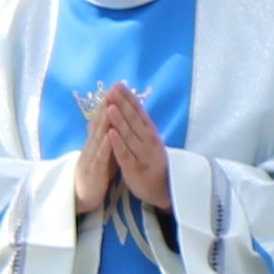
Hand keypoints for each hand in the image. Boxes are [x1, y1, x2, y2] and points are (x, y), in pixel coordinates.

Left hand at [95, 87, 173, 212]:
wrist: (164, 189)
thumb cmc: (151, 162)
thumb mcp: (147, 141)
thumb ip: (136, 126)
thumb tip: (124, 107)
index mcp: (150, 133)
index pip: (139, 112)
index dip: (128, 98)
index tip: (119, 84)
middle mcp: (148, 141)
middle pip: (133, 120)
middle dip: (122, 104)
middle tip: (112, 90)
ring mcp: (142, 154)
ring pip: (129, 135)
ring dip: (119, 120)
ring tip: (110, 107)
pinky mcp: (135, 169)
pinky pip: (125, 155)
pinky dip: (118, 144)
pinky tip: (110, 134)